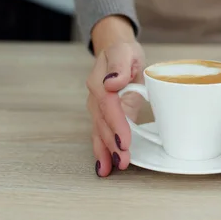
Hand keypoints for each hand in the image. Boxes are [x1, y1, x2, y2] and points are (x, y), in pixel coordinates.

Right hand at [86, 16, 144, 176]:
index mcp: (100, 82)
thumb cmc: (123, 52)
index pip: (108, 106)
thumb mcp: (125, 51)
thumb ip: (119, 65)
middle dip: (112, 144)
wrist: (115, 49)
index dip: (117, 124)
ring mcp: (96, 108)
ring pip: (99, 132)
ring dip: (104, 151)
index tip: (125, 140)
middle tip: (122, 161)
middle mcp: (95, 97)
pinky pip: (100, 134)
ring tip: (109, 169)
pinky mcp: (102, 116)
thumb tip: (112, 82)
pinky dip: (101, 151)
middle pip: (102, 123)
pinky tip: (103, 167)